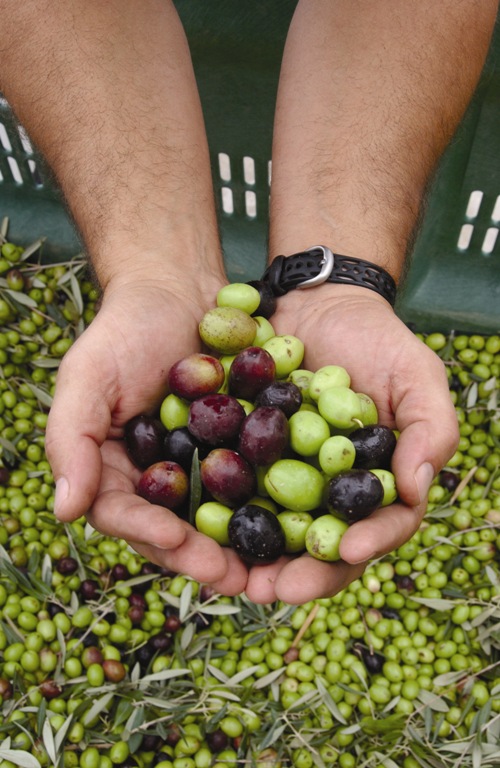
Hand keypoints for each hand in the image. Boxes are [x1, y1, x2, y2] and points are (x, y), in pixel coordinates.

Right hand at [45, 275, 248, 594]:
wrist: (179, 290)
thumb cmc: (125, 329)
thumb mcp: (87, 375)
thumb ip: (72, 439)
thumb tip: (64, 511)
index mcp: (115, 470)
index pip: (123, 514)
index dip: (147, 531)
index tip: (175, 538)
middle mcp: (158, 479)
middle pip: (174, 530)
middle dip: (199, 556)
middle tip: (230, 576)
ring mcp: (202, 468)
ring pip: (218, 519)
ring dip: (240, 547)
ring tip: (265, 568)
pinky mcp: (240, 451)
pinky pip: (255, 483)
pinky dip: (272, 505)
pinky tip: (296, 522)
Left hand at [244, 285, 458, 604]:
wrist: (319, 304)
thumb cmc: (377, 340)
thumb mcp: (417, 376)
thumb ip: (430, 430)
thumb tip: (417, 489)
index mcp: (376, 485)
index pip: (380, 527)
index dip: (367, 543)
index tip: (346, 550)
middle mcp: (330, 492)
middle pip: (321, 546)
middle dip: (300, 573)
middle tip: (272, 589)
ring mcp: (286, 478)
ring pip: (272, 530)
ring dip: (250, 559)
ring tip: (229, 577)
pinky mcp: (247, 459)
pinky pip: (231, 490)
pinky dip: (215, 510)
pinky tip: (194, 526)